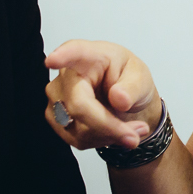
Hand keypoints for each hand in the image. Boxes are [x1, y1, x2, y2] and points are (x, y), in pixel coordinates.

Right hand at [44, 39, 161, 150]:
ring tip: (130, 131)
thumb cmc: (127, 78)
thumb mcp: (140, 77)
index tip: (53, 60)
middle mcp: (67, 75)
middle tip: (135, 136)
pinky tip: (113, 132)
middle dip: (109, 127)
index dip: (62, 56)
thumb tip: (119, 98)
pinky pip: (78, 139)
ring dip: (109, 136)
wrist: (124, 97)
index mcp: (89, 56)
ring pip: (79, 129)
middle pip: (79, 106)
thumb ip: (132, 87)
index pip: (73, 52)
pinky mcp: (56, 119)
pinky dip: (101, 140)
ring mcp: (57, 98)